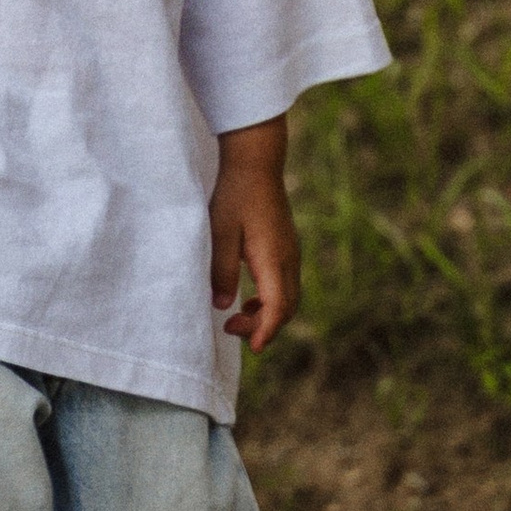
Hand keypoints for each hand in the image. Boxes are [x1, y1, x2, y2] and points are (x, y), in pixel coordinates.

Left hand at [209, 116, 299, 352]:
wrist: (256, 162)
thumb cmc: (235, 195)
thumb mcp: (220, 233)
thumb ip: (222, 271)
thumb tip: (224, 305)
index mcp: (274, 258)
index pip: (278, 307)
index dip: (265, 331)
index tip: (252, 348)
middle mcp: (289, 259)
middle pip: (287, 307)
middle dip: (264, 327)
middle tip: (231, 330)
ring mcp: (291, 252)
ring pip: (288, 296)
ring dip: (267, 313)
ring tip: (237, 317)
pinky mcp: (286, 246)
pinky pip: (286, 283)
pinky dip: (270, 299)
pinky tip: (249, 297)